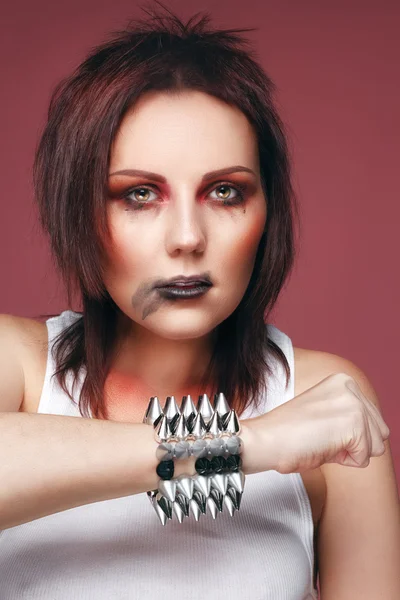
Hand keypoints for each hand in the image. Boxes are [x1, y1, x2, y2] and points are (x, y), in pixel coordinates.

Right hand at [241, 372, 389, 474]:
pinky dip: (342, 461)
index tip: (319, 428)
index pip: (372, 421)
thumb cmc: (289, 433)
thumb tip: (378, 436)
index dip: (347, 435)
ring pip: (375, 447)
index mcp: (343, 381)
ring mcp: (355, 403)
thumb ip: (349, 417)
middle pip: (379, 433)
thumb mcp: (326, 414)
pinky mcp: (355, 423)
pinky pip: (363, 459)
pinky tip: (321, 446)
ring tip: (321, 440)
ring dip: (349, 452)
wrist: (267, 439)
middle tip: (321, 436)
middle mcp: (351, 387)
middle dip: (353, 444)